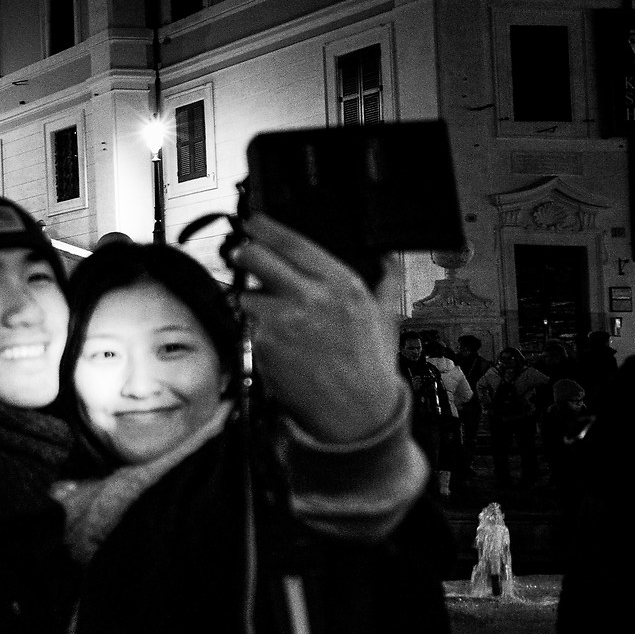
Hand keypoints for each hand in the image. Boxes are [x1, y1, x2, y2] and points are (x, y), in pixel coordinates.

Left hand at [228, 214, 405, 445]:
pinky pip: (247, 326)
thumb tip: (391, 255)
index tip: (253, 222)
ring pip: (247, 294)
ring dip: (253, 302)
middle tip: (244, 257)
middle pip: (255, 257)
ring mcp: (283, 319)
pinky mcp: (263, 343)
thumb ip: (387, 280)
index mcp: (341, 282)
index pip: (291, 241)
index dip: (265, 227)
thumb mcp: (386, 315)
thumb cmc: (370, 365)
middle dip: (244, 255)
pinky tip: (278, 344)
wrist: (356, 411)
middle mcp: (310, 295)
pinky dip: (255, 331)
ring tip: (277, 321)